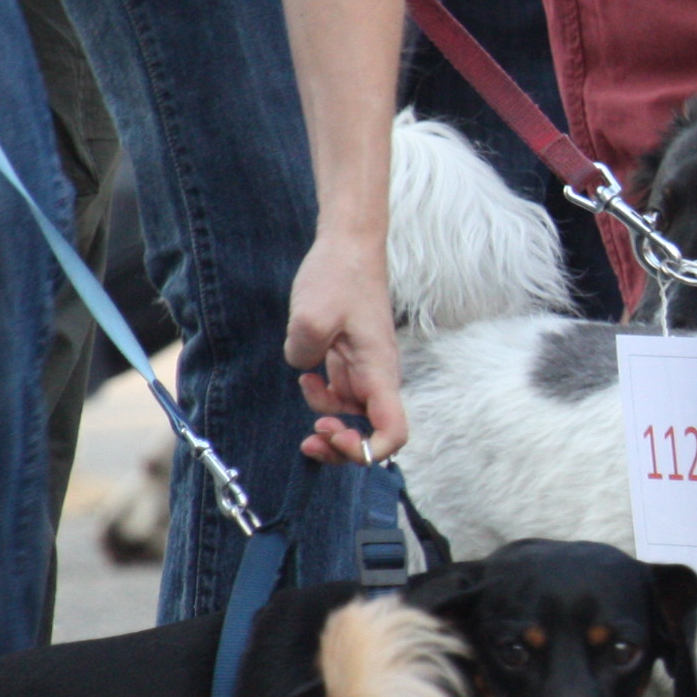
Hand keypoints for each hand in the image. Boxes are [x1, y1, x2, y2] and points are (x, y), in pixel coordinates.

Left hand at [287, 229, 409, 464]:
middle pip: (374, 435)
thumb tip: (304, 370)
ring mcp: (365, 370)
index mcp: (378, 371)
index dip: (367, 450)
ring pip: (355, 417)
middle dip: (343, 448)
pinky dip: (323, 398)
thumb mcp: (311, 315)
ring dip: (330, 421)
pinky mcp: (351, 361)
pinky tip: (307, 378)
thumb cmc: (340, 276)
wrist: (349, 246)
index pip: (393, 432)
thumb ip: (303, 353)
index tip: (334, 434)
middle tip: (312, 439)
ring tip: (306, 390)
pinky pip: (341, 395)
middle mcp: (377, 377)